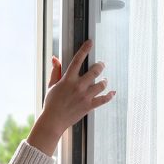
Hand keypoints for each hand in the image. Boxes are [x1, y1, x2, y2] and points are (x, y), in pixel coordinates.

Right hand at [27, 40, 114, 154]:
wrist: (53, 121)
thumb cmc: (51, 103)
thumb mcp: (51, 85)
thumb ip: (55, 71)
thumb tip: (55, 58)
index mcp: (68, 79)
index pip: (78, 60)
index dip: (85, 49)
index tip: (90, 42)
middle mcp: (78, 86)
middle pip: (95, 70)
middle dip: (100, 66)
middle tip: (101, 65)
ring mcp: (85, 96)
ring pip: (101, 84)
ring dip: (104, 80)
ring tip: (104, 80)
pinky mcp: (89, 106)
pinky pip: (103, 99)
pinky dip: (110, 95)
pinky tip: (112, 92)